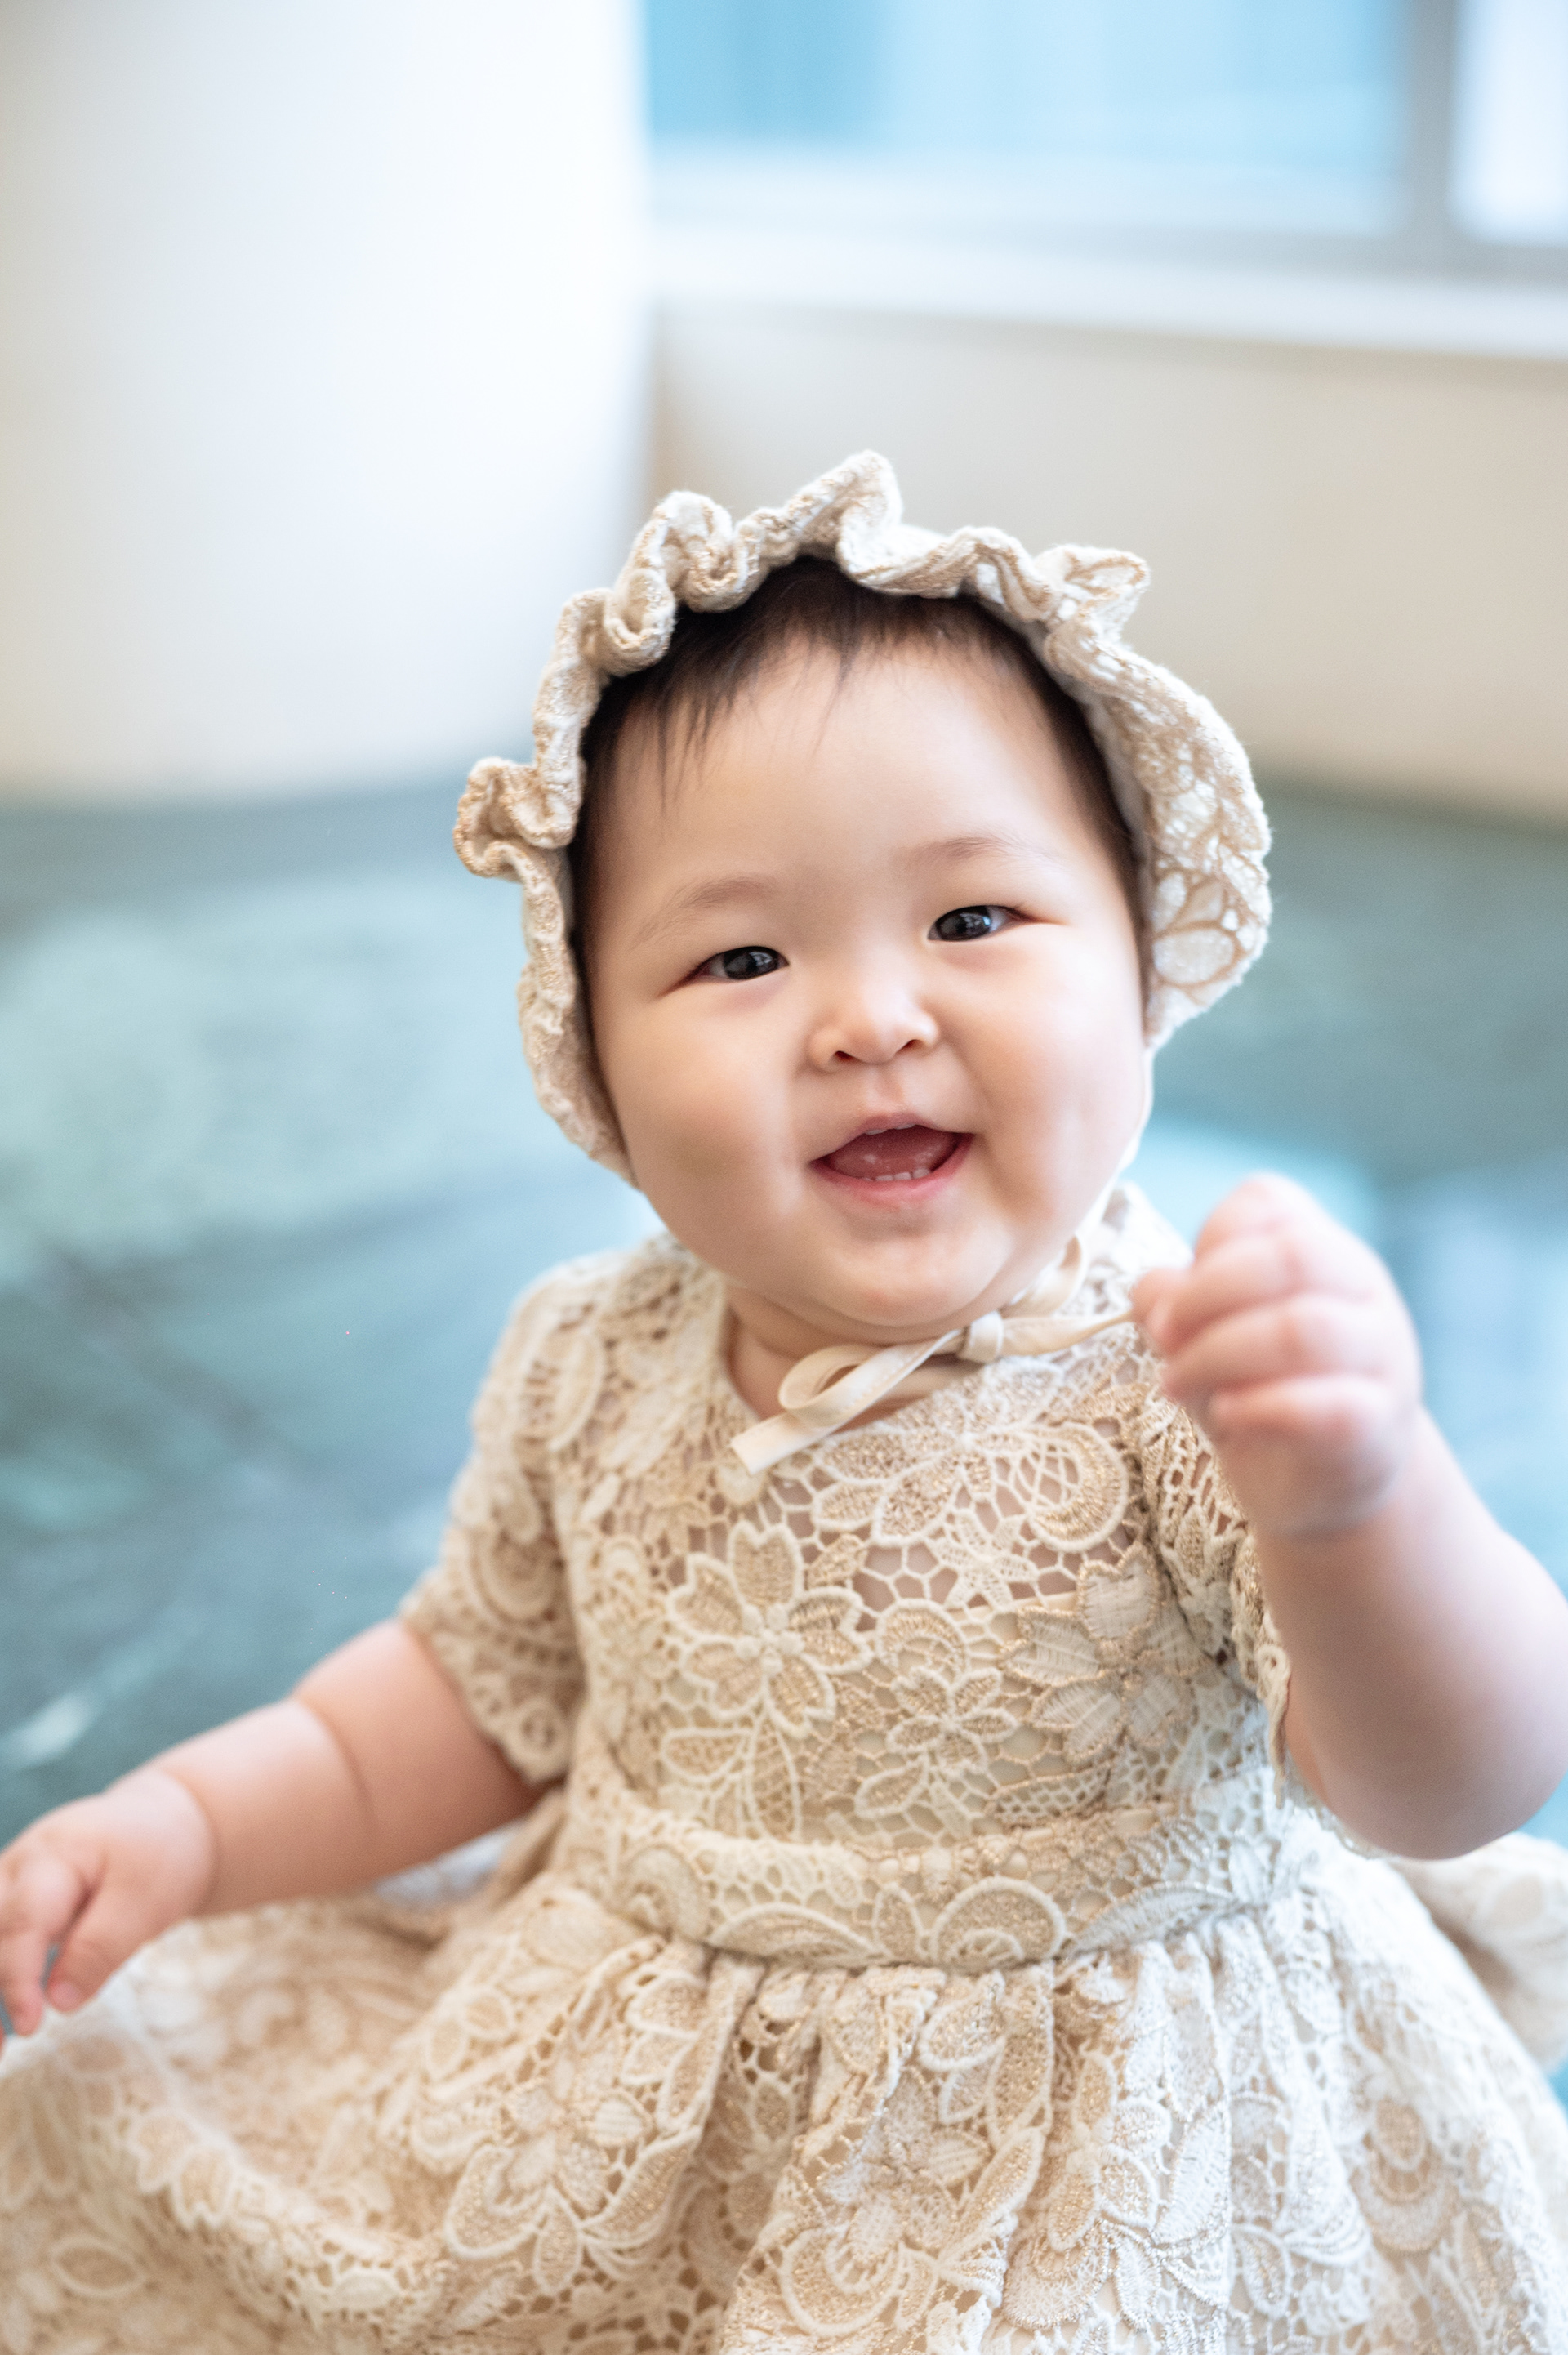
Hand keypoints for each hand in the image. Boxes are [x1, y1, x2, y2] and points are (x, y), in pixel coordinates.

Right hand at [0, 1771, 215, 2041]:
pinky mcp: (9, 1903)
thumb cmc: (158, 1858)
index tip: (31, 2027)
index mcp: (53, 1856)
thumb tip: (57, 2001)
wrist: (160, 1825)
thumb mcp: (147, 1900)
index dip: (18, 1977)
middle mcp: (17, 1866)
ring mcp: (8, 1882)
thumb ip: (102, 1947)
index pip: (23, 1922)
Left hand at [1133, 1173, 1421, 1540]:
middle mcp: (1362, 1290)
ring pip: (1305, 1329)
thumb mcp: (1202, 1338)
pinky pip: (1331, 1407)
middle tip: (1161, 1335)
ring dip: (1218, 1354)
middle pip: (1291, 1257)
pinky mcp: (1379, 1428)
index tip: (1177, 1293)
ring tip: (1173, 1384)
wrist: (1323, 1481)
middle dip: (1205, 1294)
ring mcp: (1382, 1358)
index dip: (1208, 1238)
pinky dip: (1263, 1408)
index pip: (1267, 1203)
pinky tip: (1224, 1416)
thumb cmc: (1255, 1388)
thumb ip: (1175, 1306)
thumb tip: (1153, 1295)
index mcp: (1319, 1247)